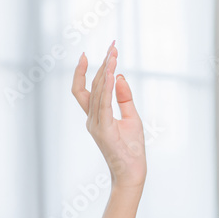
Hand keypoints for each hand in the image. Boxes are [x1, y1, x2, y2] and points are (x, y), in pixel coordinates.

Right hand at [71, 42, 146, 189]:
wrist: (132, 172)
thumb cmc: (132, 148)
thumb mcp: (131, 117)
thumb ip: (124, 98)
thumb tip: (120, 76)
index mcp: (96, 116)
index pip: (87, 88)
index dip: (86, 70)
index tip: (92, 53)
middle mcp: (92, 118)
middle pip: (92, 85)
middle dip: (101, 63)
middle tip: (112, 45)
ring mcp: (95, 124)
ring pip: (96, 90)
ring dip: (105, 70)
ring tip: (113, 53)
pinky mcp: (103, 129)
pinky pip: (103, 103)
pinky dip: (105, 86)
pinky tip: (111, 72)